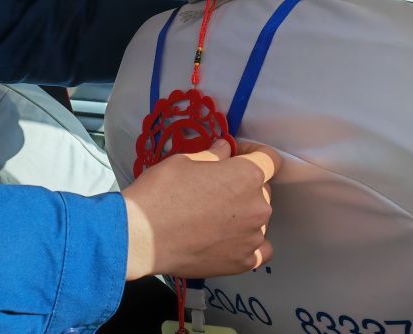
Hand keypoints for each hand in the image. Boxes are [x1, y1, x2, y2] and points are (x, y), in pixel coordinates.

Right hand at [121, 139, 279, 279]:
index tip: (235, 155)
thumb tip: (224, 150)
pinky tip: (228, 238)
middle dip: (244, 184)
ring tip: (214, 217)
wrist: (143, 236)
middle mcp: (258, 206)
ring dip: (243, 214)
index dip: (252, 153)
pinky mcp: (244, 262)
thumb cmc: (160, 193)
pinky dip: (248, 242)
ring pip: (258, 219)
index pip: (269, 159)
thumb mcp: (183, 161)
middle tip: (216, 187)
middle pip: (263, 190)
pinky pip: (259, 249)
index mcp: (246, 176)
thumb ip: (212, 155)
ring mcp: (253, 237)